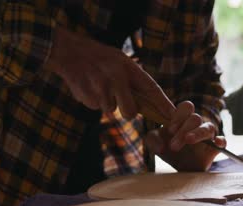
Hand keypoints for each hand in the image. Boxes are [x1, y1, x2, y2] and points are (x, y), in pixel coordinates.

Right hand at [45, 27, 174, 118]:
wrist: (68, 51)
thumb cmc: (99, 58)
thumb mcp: (121, 61)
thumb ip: (134, 80)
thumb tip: (149, 104)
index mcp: (128, 67)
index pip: (151, 89)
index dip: (163, 104)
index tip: (174, 116)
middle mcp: (116, 78)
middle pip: (130, 112)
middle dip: (127, 111)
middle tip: (119, 100)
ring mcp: (101, 88)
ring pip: (111, 110)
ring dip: (106, 103)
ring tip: (99, 85)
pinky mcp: (86, 96)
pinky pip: (95, 108)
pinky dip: (92, 101)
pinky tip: (88, 87)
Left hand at [145, 101, 225, 170]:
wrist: (177, 168)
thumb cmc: (168, 149)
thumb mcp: (155, 144)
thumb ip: (153, 140)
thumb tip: (162, 147)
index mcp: (183, 118)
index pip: (186, 107)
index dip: (178, 116)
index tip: (170, 130)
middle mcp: (197, 124)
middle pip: (195, 118)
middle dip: (183, 130)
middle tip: (173, 146)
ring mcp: (207, 136)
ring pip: (208, 127)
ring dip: (197, 133)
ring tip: (189, 140)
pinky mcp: (214, 149)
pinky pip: (223, 141)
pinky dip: (221, 141)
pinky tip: (217, 143)